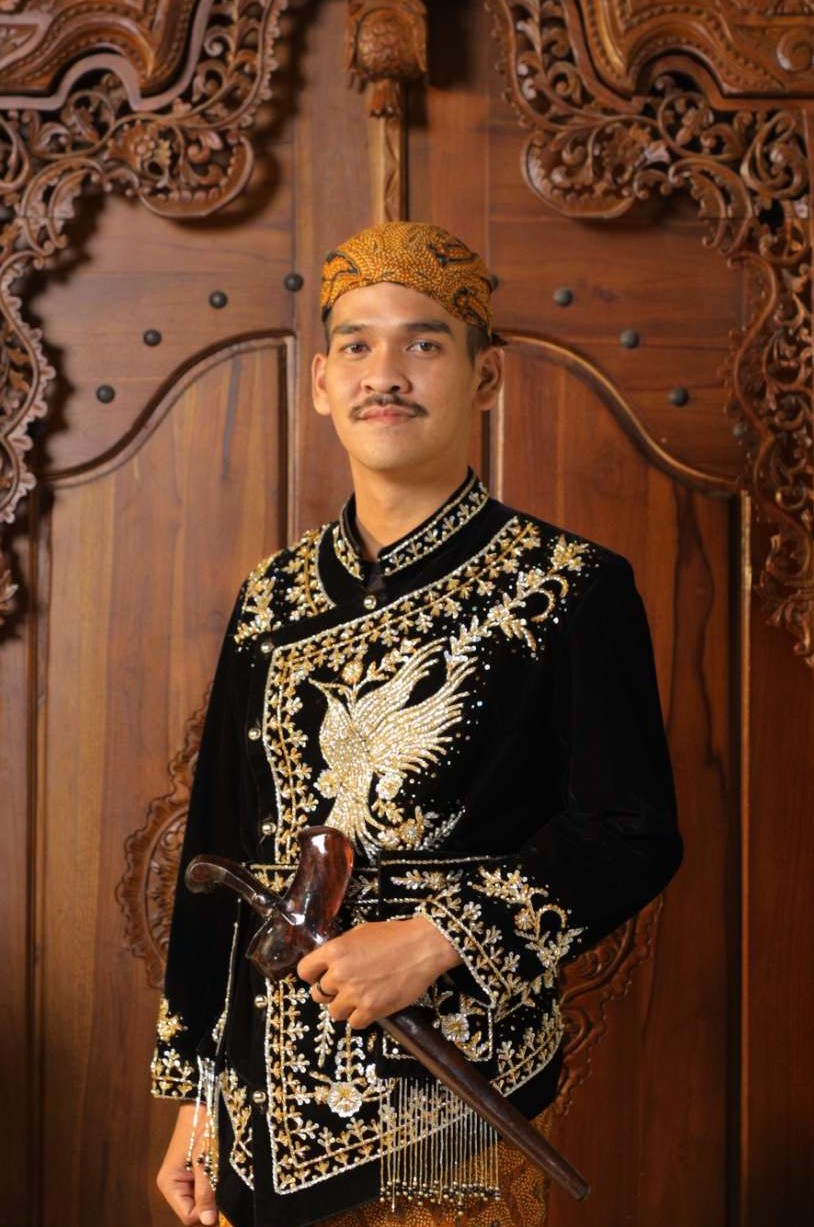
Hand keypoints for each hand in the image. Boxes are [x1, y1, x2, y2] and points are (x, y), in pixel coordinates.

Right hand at [156, 1102, 218, 1225]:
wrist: (204, 1102)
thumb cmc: (202, 1128)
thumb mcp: (205, 1163)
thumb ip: (205, 1193)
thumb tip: (208, 1221)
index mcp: (169, 1184)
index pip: (188, 1216)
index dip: (205, 1213)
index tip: (220, 1201)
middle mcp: (173, 1184)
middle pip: (194, 1209)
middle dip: (210, 1201)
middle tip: (220, 1182)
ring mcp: (184, 1177)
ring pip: (201, 1198)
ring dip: (213, 1190)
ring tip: (219, 1171)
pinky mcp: (194, 1169)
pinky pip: (204, 1186)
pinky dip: (213, 1181)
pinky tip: (218, 1167)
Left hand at [297, 915, 461, 1027]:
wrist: (422, 947)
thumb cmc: (394, 936)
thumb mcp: (360, 933)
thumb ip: (341, 949)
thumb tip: (330, 962)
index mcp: (334, 951)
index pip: (304, 971)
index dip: (312, 975)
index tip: (321, 977)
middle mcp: (339, 974)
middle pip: (318, 995)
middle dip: (331, 992)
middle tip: (346, 987)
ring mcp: (354, 993)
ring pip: (334, 1012)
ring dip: (345, 1007)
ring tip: (360, 997)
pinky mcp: (371, 1009)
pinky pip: (354, 1023)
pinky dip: (361, 1017)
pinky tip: (372, 1005)